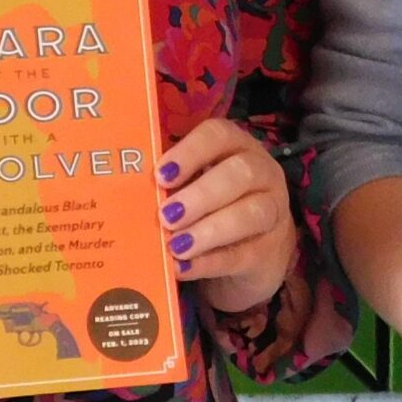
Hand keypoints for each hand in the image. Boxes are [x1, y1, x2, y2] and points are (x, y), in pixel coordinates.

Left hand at [159, 119, 297, 314]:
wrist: (255, 253)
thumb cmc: (214, 210)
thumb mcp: (196, 189)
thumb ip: (172, 186)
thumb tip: (129, 194)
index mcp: (238, 149)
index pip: (220, 135)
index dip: (191, 152)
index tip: (161, 175)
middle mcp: (262, 174)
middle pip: (241, 173)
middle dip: (201, 194)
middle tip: (166, 215)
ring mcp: (272, 213)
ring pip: (251, 213)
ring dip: (209, 229)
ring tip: (176, 245)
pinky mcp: (268, 252)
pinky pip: (242, 254)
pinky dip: (209, 262)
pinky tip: (183, 267)